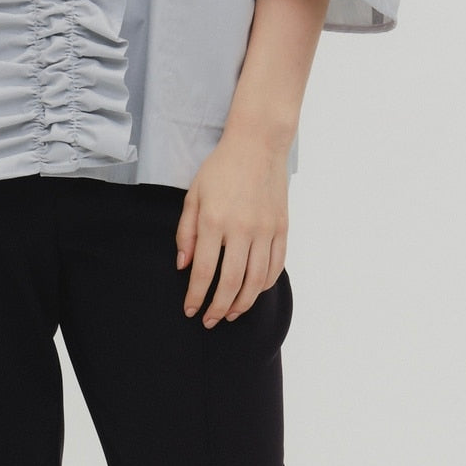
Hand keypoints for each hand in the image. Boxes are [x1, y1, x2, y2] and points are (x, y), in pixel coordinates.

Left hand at [175, 126, 289, 327]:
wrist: (258, 144)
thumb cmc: (221, 168)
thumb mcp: (194, 195)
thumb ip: (186, 232)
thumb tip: (183, 266)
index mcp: (215, 220)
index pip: (205, 271)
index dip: (197, 296)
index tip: (191, 310)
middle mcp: (242, 229)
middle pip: (231, 282)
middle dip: (219, 308)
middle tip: (210, 321)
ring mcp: (265, 230)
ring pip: (256, 281)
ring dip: (243, 303)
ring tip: (231, 313)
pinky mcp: (282, 228)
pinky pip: (275, 266)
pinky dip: (265, 285)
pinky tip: (253, 291)